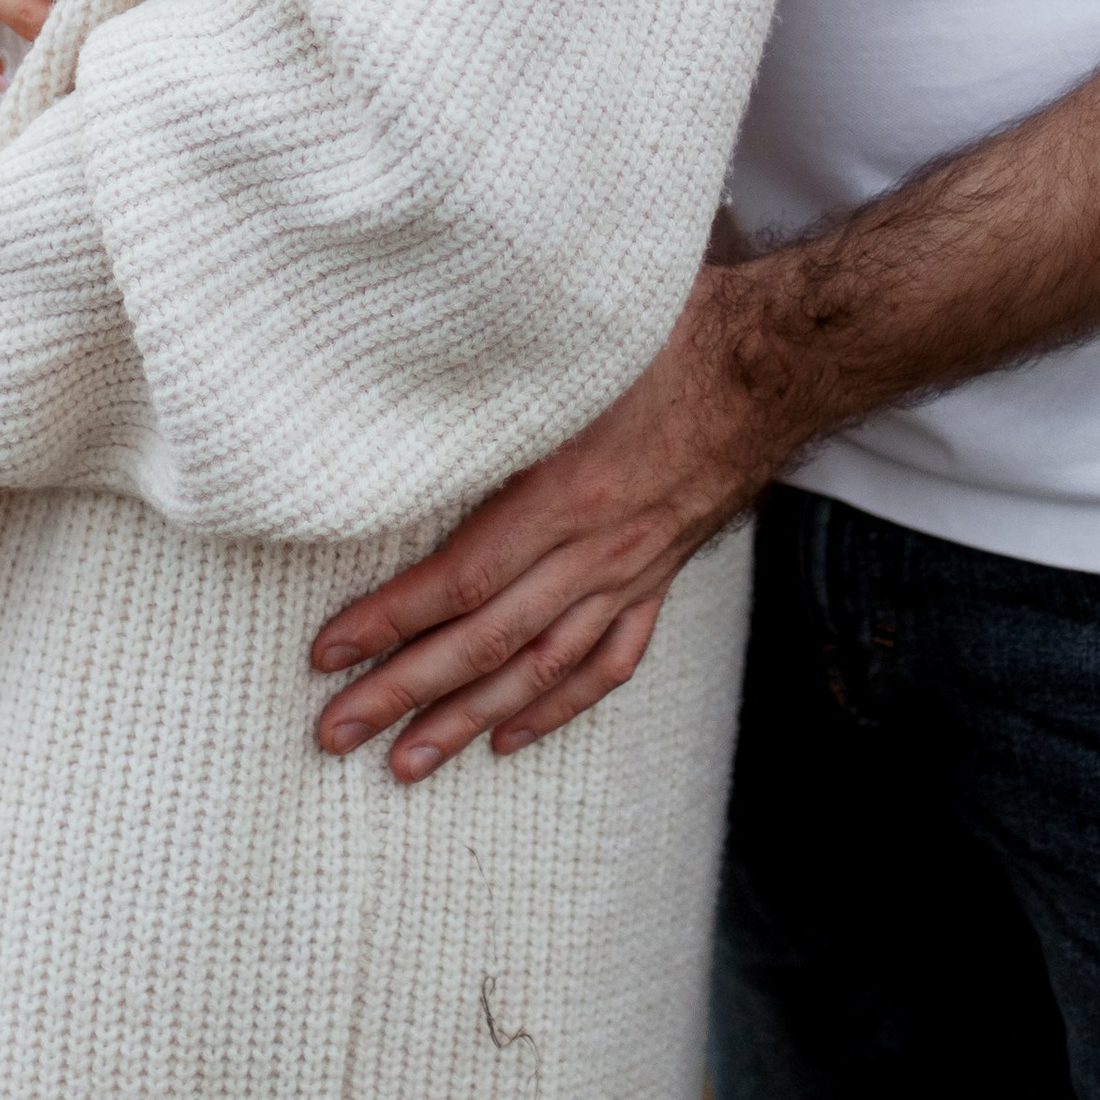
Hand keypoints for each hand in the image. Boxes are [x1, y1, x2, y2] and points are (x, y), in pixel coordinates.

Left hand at [309, 268, 785, 781]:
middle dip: (404, 693)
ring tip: (406, 764)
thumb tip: (408, 365)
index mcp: (564, 493)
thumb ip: (497, 379)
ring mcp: (629, 574)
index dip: (390, 621)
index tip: (327, 651)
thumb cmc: (667, 335)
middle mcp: (594, 550)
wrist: (771, 363)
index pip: (459, 579)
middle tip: (335, 732)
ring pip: (540, 668)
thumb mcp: (573, 351)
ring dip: (468, 721)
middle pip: (485, 641)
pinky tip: (512, 734)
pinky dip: (557, 706)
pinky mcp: (657, 579)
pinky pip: (606, 662)